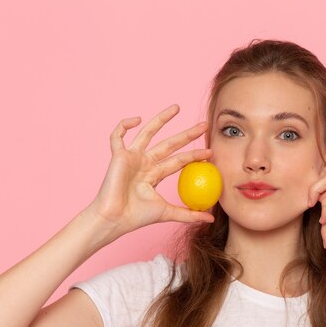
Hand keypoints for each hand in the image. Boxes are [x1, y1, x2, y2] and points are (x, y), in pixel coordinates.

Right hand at [87, 104, 214, 237]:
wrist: (115, 219)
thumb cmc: (137, 217)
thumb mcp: (168, 213)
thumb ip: (189, 214)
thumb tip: (210, 219)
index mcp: (156, 174)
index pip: (179, 160)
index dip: (194, 155)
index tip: (210, 152)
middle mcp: (145, 162)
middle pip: (170, 143)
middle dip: (187, 134)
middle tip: (204, 125)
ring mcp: (132, 157)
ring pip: (148, 132)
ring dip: (162, 119)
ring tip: (177, 107)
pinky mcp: (118, 156)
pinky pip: (118, 135)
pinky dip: (124, 125)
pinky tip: (137, 119)